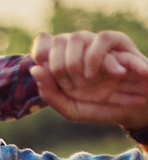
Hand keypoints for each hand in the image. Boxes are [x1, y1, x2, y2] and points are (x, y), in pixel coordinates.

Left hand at [30, 31, 147, 104]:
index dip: (39, 53)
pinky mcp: (119, 45)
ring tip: (89, 80)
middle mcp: (79, 52)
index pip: (42, 44)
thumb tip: (35, 69)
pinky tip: (116, 74)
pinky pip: (106, 39)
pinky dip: (105, 58)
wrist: (136, 112)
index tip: (45, 72)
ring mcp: (97, 48)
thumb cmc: (102, 109)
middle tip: (74, 85)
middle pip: (58, 41)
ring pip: (78, 37)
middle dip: (59, 67)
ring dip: (77, 61)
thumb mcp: (72, 109)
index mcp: (63, 64)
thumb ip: (50, 94)